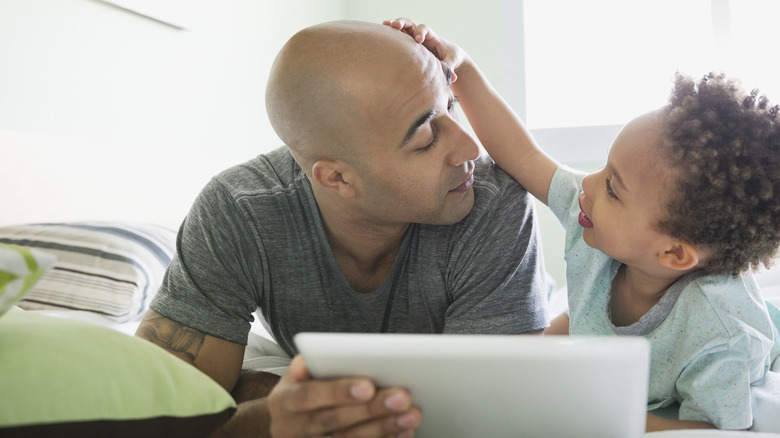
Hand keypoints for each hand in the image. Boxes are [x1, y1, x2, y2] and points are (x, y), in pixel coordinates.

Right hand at [267, 355, 421, 436]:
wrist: (286, 424)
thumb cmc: (301, 389)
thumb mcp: (297, 374)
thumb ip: (309, 363)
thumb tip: (315, 355)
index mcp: (284, 400)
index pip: (309, 395)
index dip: (338, 391)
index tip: (368, 385)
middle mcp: (294, 427)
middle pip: (334, 421)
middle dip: (370, 409)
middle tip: (402, 398)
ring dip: (382, 428)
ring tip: (411, 415)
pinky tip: (403, 433)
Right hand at [383, 18, 466, 81]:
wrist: (447, 57)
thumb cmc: (449, 58)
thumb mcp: (451, 62)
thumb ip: (449, 67)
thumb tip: (452, 77)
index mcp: (432, 37)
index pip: (425, 30)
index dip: (421, 32)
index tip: (418, 40)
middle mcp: (420, 35)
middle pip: (411, 23)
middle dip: (403, 23)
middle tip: (396, 25)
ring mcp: (412, 38)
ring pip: (402, 27)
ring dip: (394, 25)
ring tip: (385, 24)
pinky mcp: (406, 44)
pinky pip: (397, 36)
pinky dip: (390, 33)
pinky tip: (381, 30)